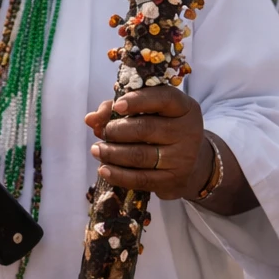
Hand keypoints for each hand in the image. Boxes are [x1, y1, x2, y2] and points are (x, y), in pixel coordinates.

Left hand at [85, 86, 211, 198]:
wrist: (187, 163)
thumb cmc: (159, 129)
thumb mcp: (146, 112)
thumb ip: (116, 109)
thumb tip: (90, 119)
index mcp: (184, 108)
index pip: (164, 98)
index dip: (138, 100)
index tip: (118, 106)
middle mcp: (187, 131)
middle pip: (145, 128)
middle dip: (116, 130)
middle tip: (103, 132)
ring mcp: (182, 158)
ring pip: (140, 155)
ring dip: (111, 153)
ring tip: (96, 149)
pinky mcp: (173, 180)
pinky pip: (141, 179)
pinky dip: (118, 175)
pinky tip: (104, 169)